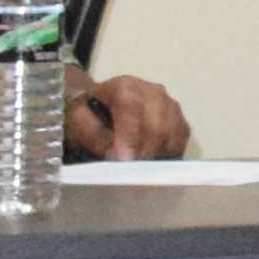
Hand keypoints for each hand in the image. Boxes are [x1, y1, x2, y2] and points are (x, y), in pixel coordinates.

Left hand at [71, 73, 193, 160]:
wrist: (100, 107)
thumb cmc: (87, 114)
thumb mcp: (78, 122)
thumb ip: (94, 136)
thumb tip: (116, 155)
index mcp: (124, 86)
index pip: (132, 107)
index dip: (130, 134)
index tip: (124, 159)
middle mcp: (153, 91)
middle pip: (158, 122)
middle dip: (145, 150)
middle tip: (131, 172)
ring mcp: (170, 104)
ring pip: (172, 131)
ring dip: (157, 153)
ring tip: (140, 169)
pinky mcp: (179, 119)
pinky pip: (181, 138)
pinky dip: (169, 153)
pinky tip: (153, 162)